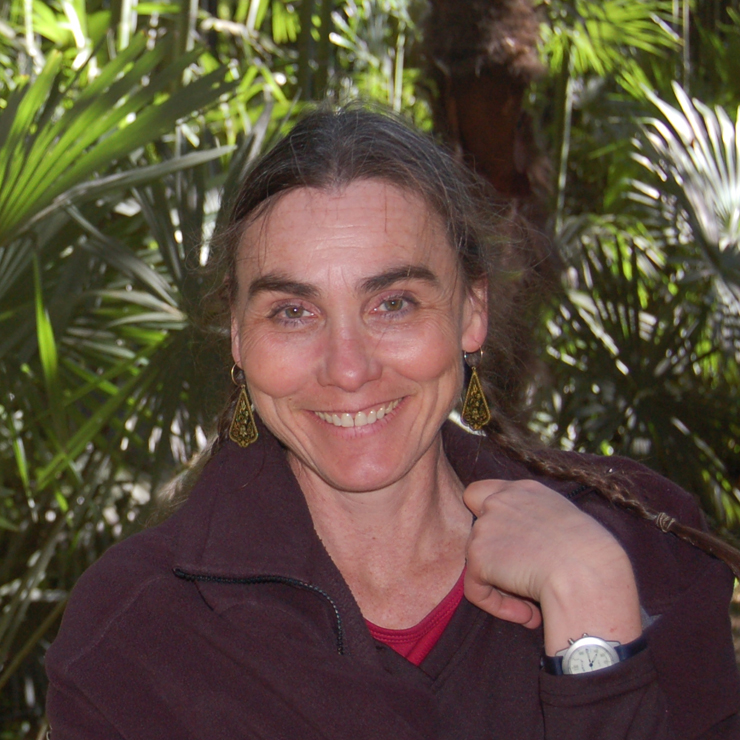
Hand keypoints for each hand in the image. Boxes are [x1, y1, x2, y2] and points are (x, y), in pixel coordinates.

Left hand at [463, 479, 641, 653]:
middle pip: (478, 531)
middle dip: (494, 556)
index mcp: (523, 491)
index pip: (482, 493)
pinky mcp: (478, 557)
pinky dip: (497, 606)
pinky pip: (476, 590)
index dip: (486, 518)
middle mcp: (499, 502)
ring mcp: (485, 527)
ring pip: (479, 564)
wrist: (586, 572)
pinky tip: (528, 615)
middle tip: (522, 579)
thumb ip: (538, 524)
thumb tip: (527, 548)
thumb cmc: (592, 554)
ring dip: (503, 587)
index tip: (506, 544)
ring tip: (535, 604)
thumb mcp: (566, 522)